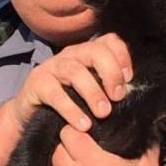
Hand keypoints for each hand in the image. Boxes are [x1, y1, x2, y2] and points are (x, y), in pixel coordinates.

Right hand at [9, 33, 132, 131]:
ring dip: (93, 92)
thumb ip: (109, 88)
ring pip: (75, 71)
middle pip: (94, 50)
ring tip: (103, 113)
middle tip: (118, 97)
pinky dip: (71, 110)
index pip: (109, 41)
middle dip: (110, 73)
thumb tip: (133, 94)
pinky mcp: (37, 83)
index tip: (130, 79)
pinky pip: (55, 94)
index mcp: (87, 53)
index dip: (122, 56)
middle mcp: (71, 55)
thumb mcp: (92, 93)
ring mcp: (52, 67)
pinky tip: (83, 124)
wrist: (32, 116)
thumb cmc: (70, 104)